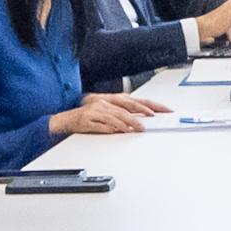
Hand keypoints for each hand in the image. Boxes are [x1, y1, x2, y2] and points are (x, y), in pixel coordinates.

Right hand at [51, 91, 169, 136]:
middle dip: (142, 111)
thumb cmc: (88, 117)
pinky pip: (103, 124)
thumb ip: (122, 116)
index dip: (151, 105)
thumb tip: (140, 122)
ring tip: (139, 128)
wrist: (66, 119)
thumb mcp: (107, 114)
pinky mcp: (88, 119)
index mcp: (112, 100)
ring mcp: (96, 110)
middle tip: (154, 118)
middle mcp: (105, 102)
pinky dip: (112, 127)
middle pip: (128, 106)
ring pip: (117, 115)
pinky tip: (120, 130)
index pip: (136, 101)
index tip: (165, 110)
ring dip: (129, 122)